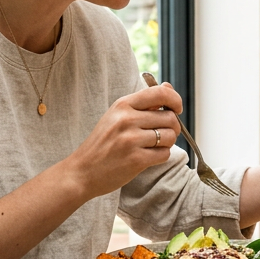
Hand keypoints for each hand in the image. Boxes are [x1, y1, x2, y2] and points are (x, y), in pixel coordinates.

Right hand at [66, 83, 182, 194]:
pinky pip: (164, 154)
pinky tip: (148, 157)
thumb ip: (143, 103)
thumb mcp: (117, 116)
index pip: (160, 93)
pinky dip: (161, 156)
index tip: (176, 109)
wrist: (82, 171)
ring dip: (168, 143)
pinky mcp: (136, 160)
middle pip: (169, 117)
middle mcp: (127, 119)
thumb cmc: (102, 143)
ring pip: (170, 136)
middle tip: (162, 134)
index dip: (175, 99)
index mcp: (122, 105)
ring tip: (154, 146)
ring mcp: (131, 140)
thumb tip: (169, 87)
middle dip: (173, 127)